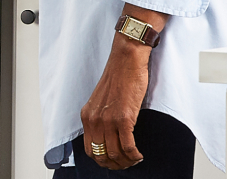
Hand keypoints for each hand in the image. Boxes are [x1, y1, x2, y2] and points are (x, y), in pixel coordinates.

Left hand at [78, 3, 163, 169]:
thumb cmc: (118, 77)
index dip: (101, 159)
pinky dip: (134, 155)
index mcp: (87, 116)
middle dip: (114, 164)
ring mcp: (108, 120)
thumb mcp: (102, 101)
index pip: (89, 148)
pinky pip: (128, 146)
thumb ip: (102, 118)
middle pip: (101, 155)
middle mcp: (94, 119)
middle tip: (126, 165)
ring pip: (115, 153)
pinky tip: (139, 155)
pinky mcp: (124, 117)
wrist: (126, 60)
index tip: (112, 162)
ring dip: (126, 162)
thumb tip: (109, 136)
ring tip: (134, 160)